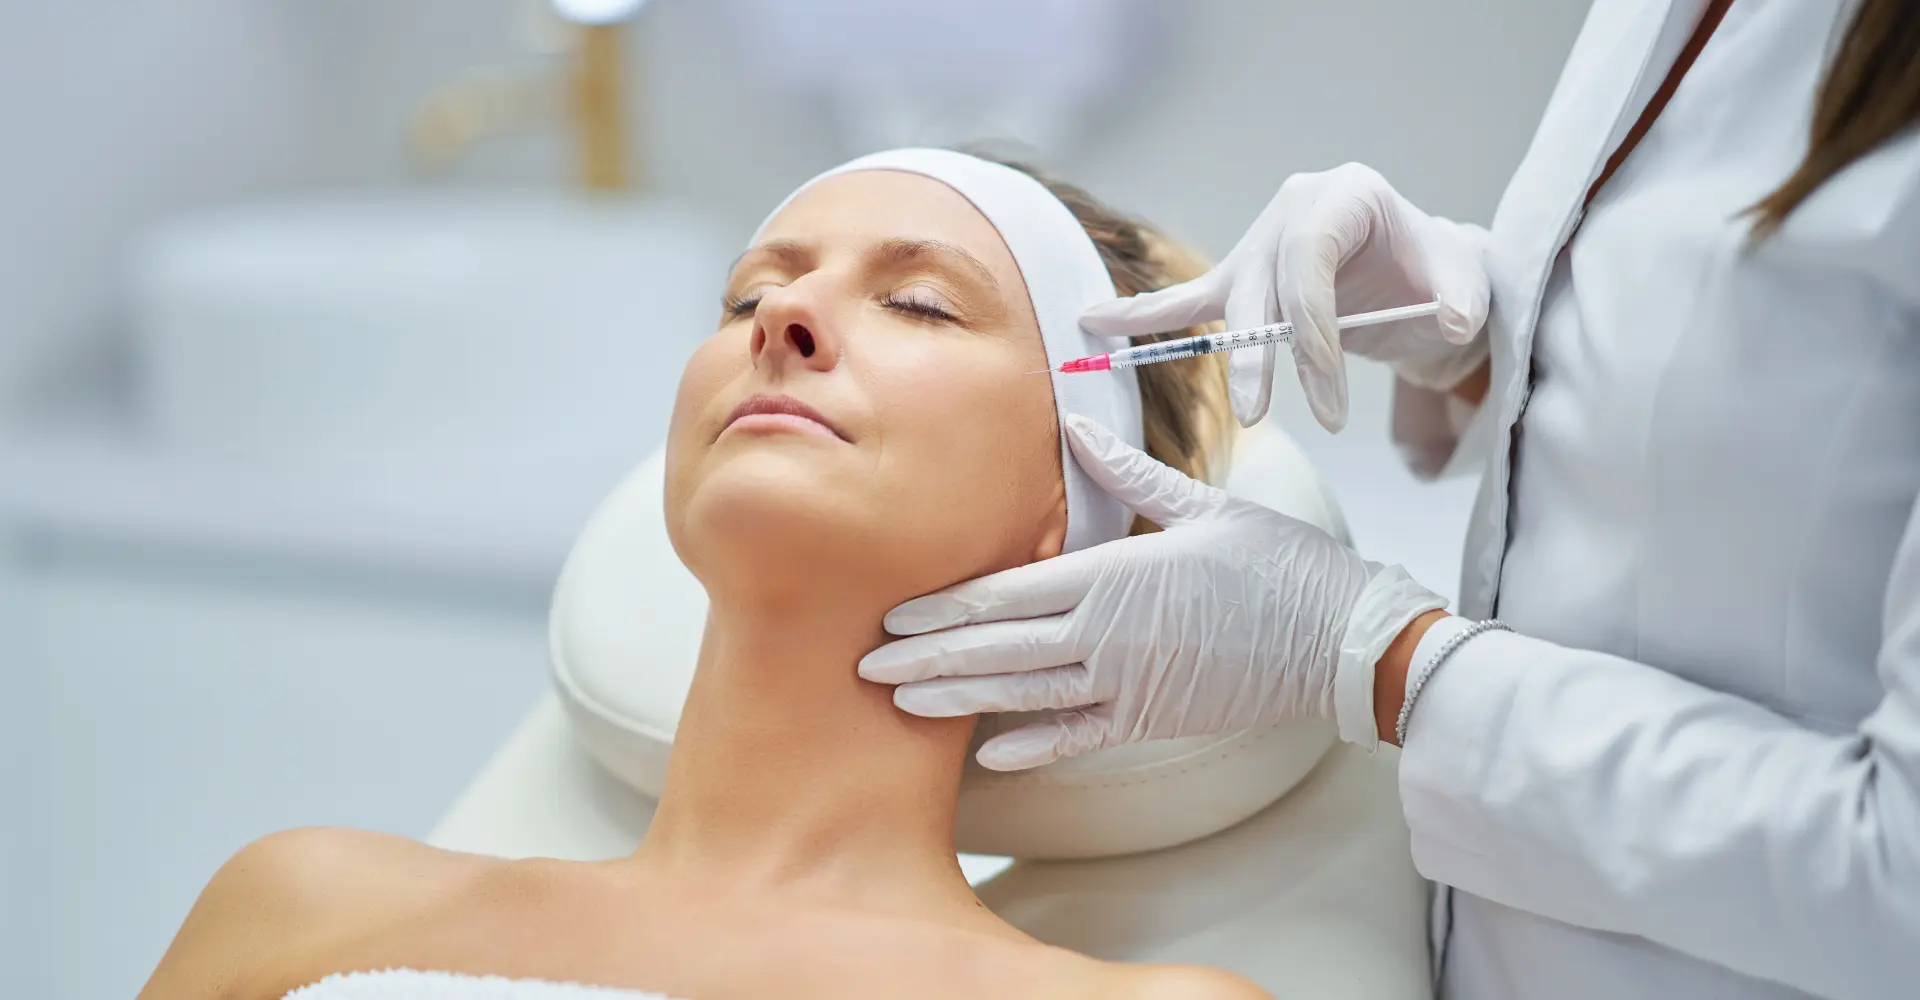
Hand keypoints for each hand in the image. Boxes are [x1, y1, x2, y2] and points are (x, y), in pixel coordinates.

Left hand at [857, 415, 1446, 770]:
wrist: (1345, 642)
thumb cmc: (1279, 564)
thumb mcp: (1204, 505)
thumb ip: (1128, 474)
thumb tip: (1076, 425)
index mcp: (1113, 576)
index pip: (1006, 594)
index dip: (943, 606)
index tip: (892, 612)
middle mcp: (1107, 636)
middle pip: (997, 649)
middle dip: (926, 657)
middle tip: (866, 666)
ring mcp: (1127, 685)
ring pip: (1023, 696)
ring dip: (958, 701)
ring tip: (902, 705)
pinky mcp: (1151, 719)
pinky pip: (1078, 735)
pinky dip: (1031, 745)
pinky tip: (989, 753)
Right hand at [1080, 163, 1491, 430]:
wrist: (1420, 272)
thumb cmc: (1438, 273)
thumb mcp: (1466, 281)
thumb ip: (1463, 298)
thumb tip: (1447, 318)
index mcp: (1345, 194)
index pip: (1311, 261)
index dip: (1313, 332)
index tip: (1332, 403)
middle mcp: (1294, 208)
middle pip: (1264, 285)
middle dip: (1266, 357)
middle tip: (1269, 418)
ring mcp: (1259, 241)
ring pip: (1228, 300)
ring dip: (1233, 359)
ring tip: (1244, 409)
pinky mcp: (1239, 276)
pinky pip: (1187, 298)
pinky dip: (1143, 314)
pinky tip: (1094, 321)